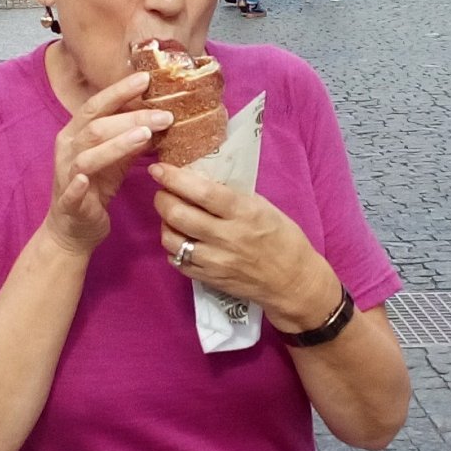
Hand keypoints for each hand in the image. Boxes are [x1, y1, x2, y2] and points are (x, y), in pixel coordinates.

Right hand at [43, 71, 173, 257]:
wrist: (74, 228)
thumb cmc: (96, 185)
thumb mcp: (118, 157)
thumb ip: (134, 137)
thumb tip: (163, 114)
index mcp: (77, 133)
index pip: (97, 105)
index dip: (120, 91)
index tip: (146, 78)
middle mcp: (68, 149)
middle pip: (96, 126)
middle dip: (131, 117)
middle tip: (165, 114)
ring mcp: (66, 175)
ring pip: (87, 155)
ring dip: (116, 144)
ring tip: (146, 135)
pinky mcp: (68, 202)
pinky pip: (71, 191)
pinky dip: (77, 184)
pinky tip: (86, 179)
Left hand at [150, 163, 331, 330]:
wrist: (292, 282)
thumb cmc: (284, 239)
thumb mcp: (264, 208)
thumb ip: (234, 196)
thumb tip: (203, 181)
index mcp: (244, 213)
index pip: (202, 192)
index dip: (175, 178)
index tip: (159, 169)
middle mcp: (226, 237)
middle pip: (178, 215)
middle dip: (163, 198)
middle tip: (163, 191)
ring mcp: (214, 261)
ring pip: (171, 239)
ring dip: (164, 223)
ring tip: (171, 216)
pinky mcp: (207, 278)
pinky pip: (176, 260)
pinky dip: (173, 247)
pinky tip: (181, 239)